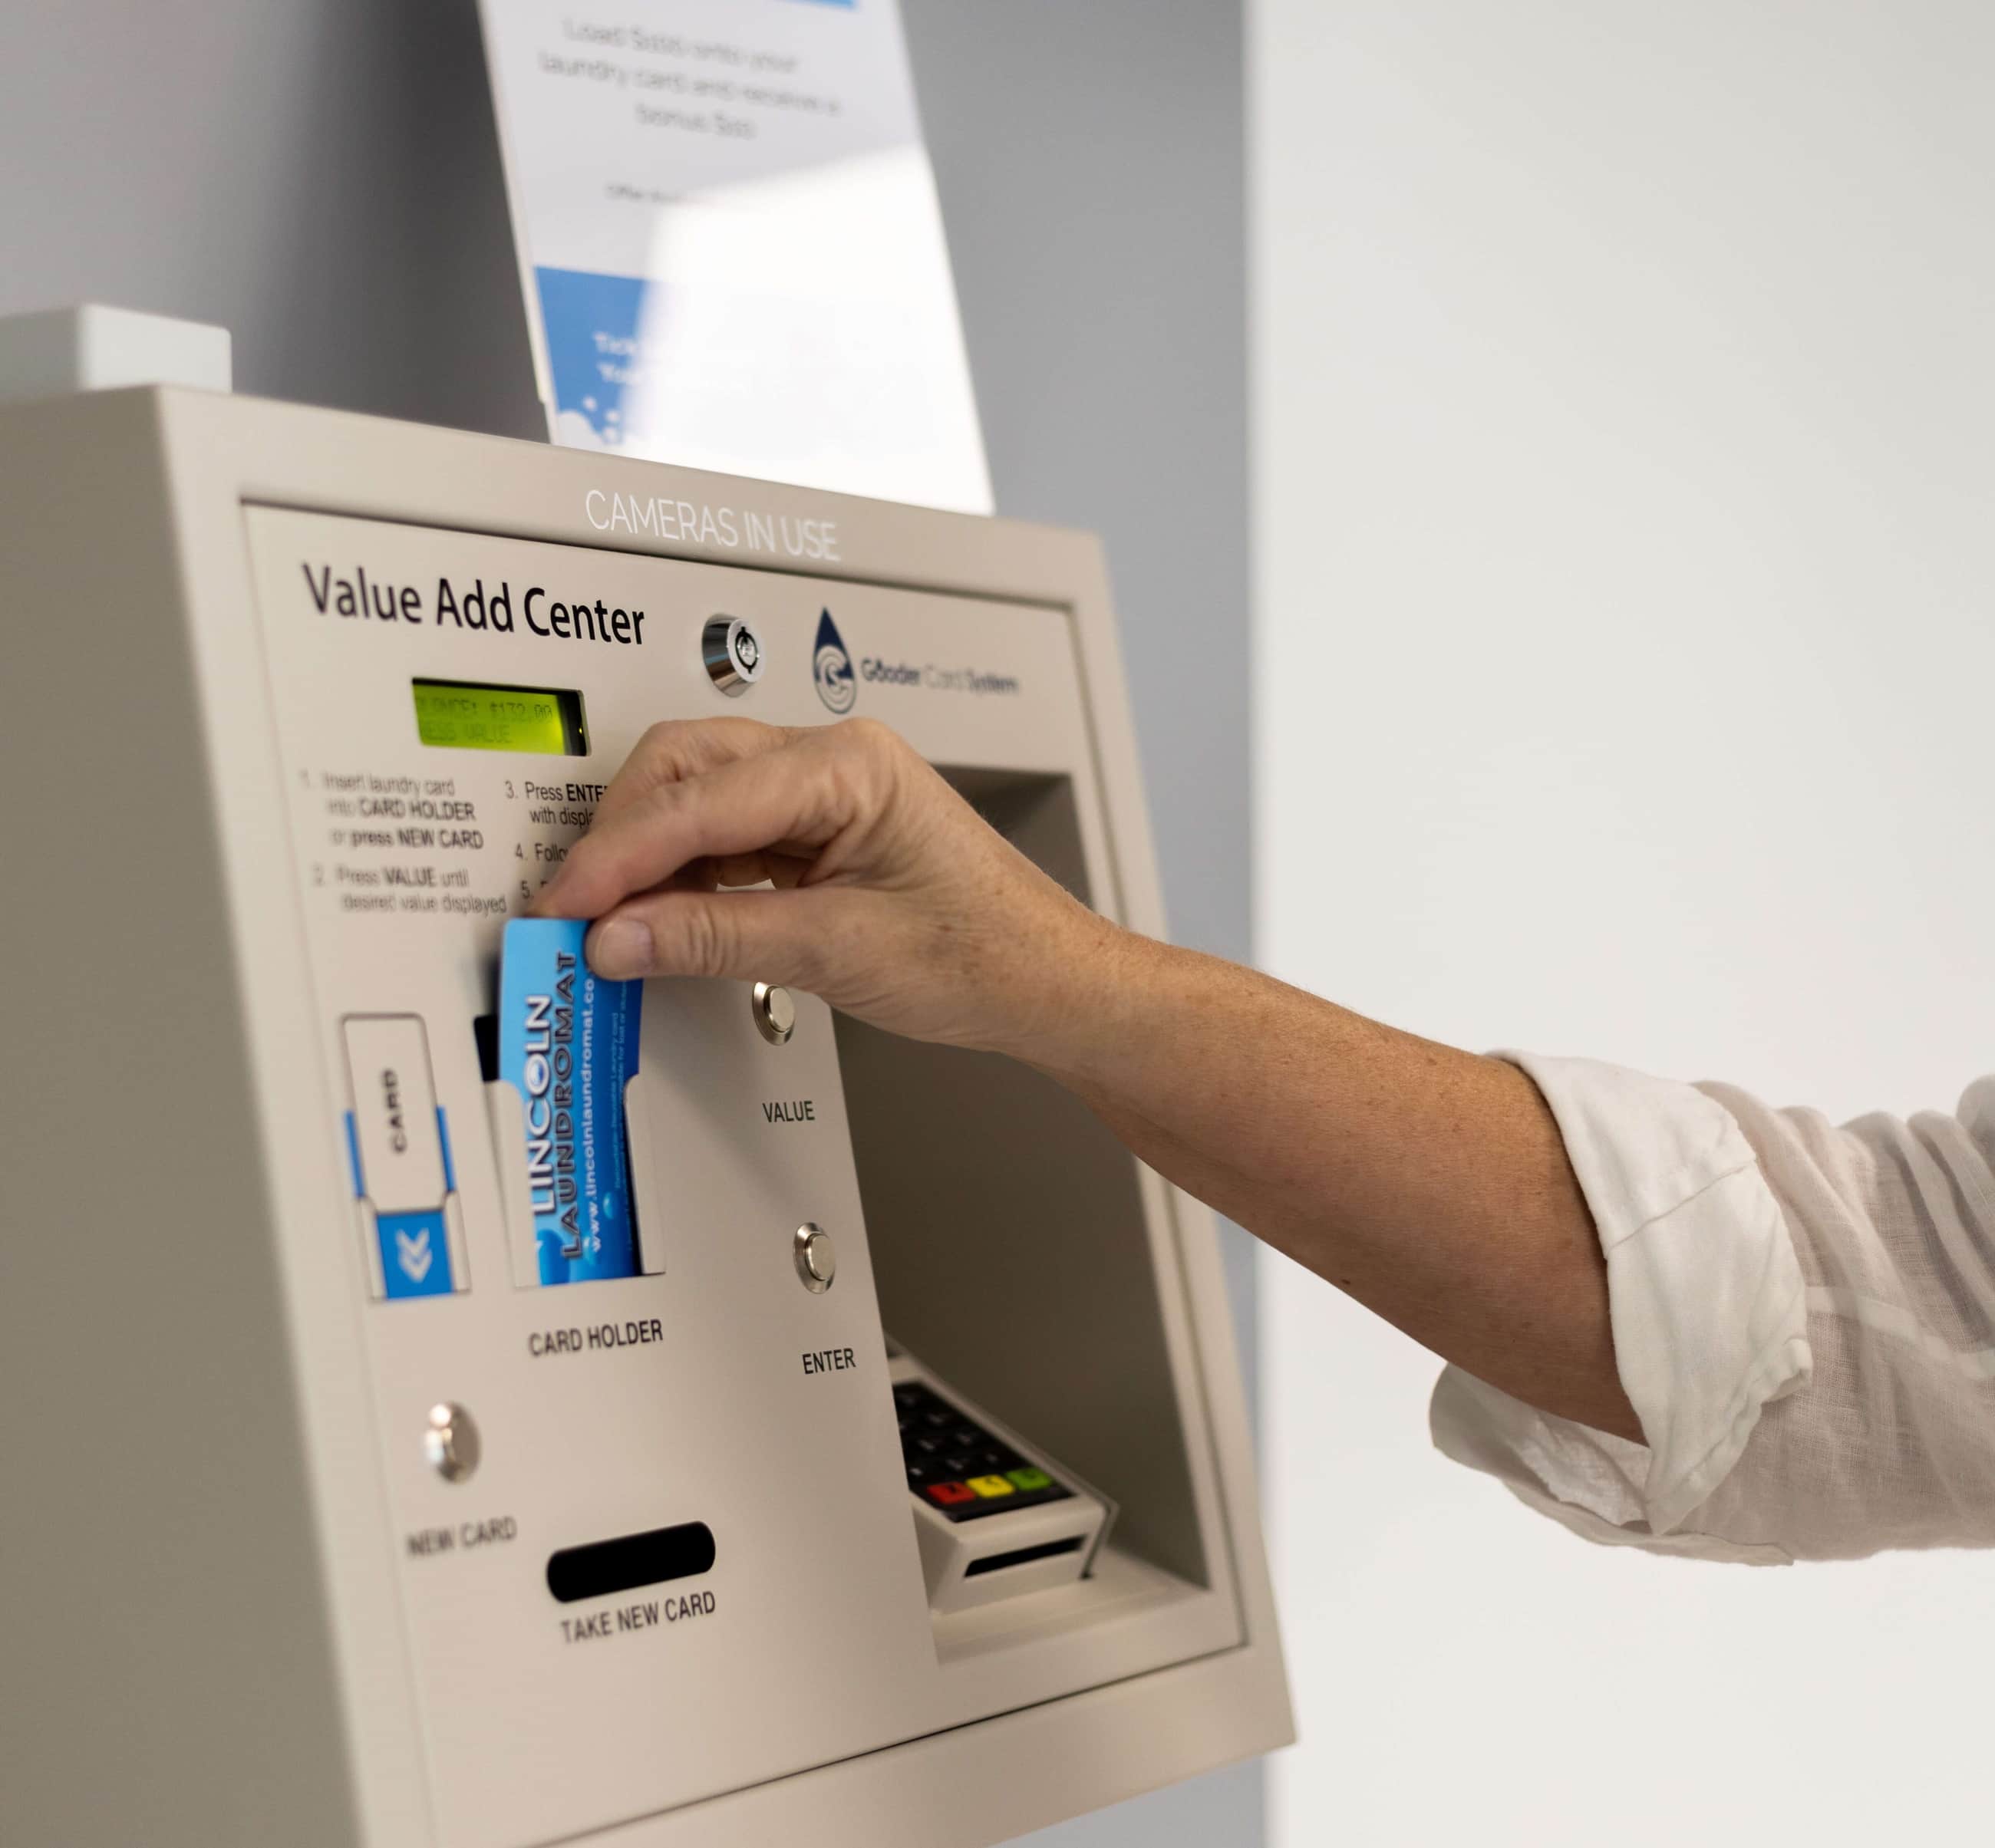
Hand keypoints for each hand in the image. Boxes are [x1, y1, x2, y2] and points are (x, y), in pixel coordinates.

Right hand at [530, 716, 1110, 1055]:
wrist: (1048, 984)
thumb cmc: (989, 953)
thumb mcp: (838, 951)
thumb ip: (715, 939)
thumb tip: (620, 936)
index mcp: (849, 763)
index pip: (700, 798)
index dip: (618, 857)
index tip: (567, 904)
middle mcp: (833, 760)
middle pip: (683, 768)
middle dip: (618, 837)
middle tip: (571, 907)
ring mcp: (824, 792)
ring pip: (696, 798)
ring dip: (645, 857)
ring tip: (608, 920)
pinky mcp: (817, 831)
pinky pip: (724, 837)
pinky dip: (681, 877)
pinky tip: (660, 918)